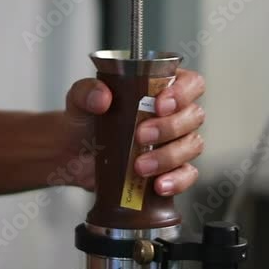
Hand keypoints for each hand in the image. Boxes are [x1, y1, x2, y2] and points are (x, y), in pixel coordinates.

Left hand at [63, 68, 205, 195]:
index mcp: (160, 88)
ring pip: (192, 145)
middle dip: (169, 127)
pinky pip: (187, 175)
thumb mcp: (79, 99)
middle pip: (194, 116)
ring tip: (140, 166)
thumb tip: (102, 98)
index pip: (190, 83)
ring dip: (169, 156)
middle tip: (141, 136)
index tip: (160, 104)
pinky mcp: (171, 170)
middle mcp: (174, 114)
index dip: (183, 93)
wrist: (74, 157)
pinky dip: (177, 181)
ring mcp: (175, 143)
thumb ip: (86, 92)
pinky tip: (159, 185)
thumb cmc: (86, 121)